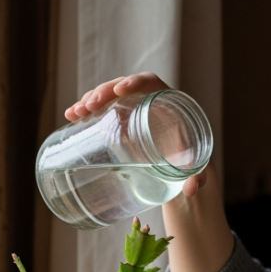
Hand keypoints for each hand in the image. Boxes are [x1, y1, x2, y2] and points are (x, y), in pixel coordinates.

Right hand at [64, 72, 209, 197]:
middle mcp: (148, 100)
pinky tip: (72, 116)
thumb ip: (198, 176)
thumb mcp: (194, 166)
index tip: (119, 91)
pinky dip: (87, 110)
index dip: (135, 82)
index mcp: (168, 103)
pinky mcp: (120, 117)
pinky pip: (102, 107)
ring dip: (90, 100)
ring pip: (108, 95)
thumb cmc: (190, 159)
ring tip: (75, 113)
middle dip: (104, 92)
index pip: (151, 82)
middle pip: (123, 86)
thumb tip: (191, 189)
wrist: (180, 162)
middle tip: (89, 106)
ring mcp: (132, 107)